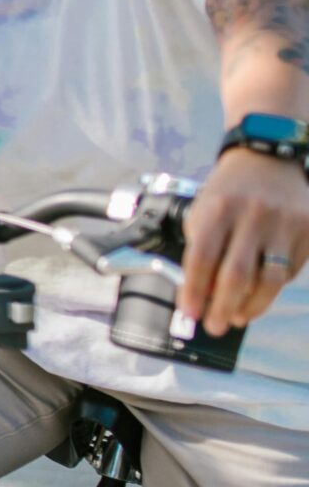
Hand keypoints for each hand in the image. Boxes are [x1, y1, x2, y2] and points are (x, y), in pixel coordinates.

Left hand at [178, 148, 308, 335]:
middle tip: (213, 326)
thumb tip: (201, 295)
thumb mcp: (203, 211)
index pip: (202, 257)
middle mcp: (253, 215)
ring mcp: (284, 223)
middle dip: (222, 307)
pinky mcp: (307, 230)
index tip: (188, 312)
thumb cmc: (228, 193)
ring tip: (236, 317)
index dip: (194, 290)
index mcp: (219, 208)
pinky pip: (290, 271)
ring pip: (270, 279)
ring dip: (252, 306)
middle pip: (236, 274)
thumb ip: (201, 250)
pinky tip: (260, 294)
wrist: (268, 160)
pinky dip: (272, 288)